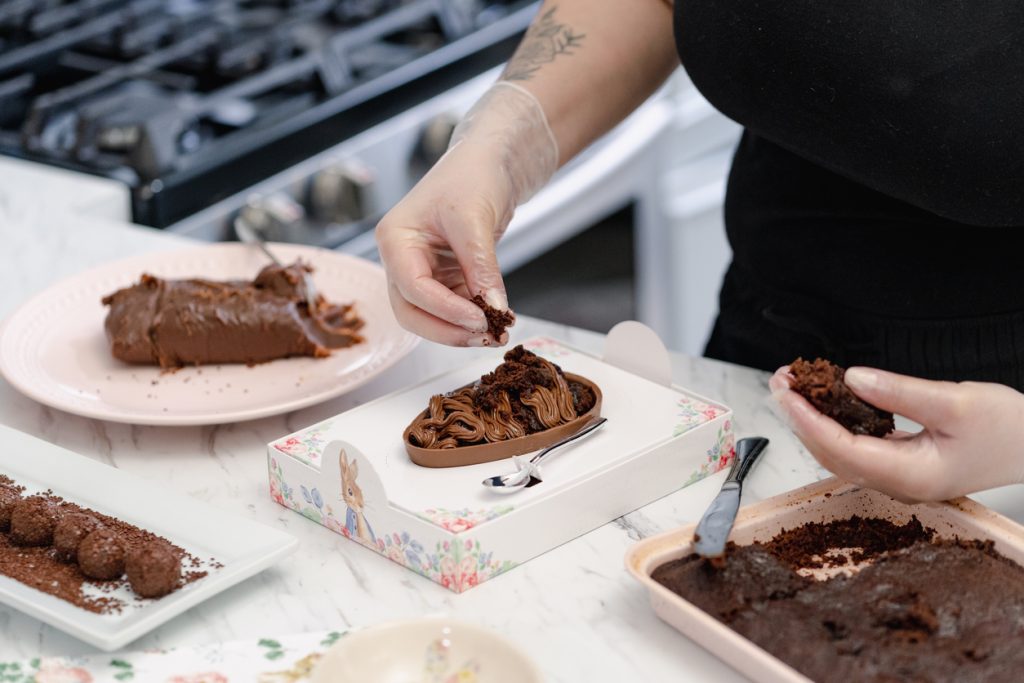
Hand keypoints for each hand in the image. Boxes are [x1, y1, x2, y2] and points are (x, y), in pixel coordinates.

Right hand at [375, 83, 556, 346]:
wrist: (490, 163)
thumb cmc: (473, 175)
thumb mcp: (475, 219)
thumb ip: (482, 267)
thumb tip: (494, 309)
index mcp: (395, 238)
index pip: (413, 287)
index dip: (445, 310)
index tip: (480, 320)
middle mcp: (401, 258)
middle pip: (411, 312)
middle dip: (447, 329)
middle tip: (485, 335)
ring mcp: (421, 270)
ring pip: (429, 317)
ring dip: (460, 330)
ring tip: (495, 334)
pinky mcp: (443, 277)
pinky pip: (451, 308)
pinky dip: (471, 319)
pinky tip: (495, 321)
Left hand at [770, 366, 1023, 502]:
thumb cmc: (1009, 429)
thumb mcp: (955, 402)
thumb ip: (899, 393)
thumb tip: (851, 380)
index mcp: (909, 475)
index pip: (839, 448)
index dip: (806, 418)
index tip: (785, 391)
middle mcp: (897, 483)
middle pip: (830, 453)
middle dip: (800, 417)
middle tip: (781, 380)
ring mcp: (899, 478)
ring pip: (839, 452)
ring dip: (812, 421)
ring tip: (794, 387)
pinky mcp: (903, 466)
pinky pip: (855, 448)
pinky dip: (834, 425)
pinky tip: (825, 403)